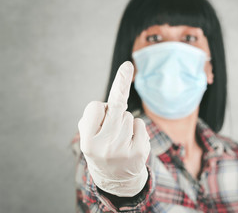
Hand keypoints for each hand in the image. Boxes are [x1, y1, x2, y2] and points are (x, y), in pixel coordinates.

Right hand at [78, 61, 149, 196]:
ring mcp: (124, 150)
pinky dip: (137, 129)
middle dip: (122, 83)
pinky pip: (140, 125)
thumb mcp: (88, 137)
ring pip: (129, 116)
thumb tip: (122, 85)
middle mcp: (104, 146)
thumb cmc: (100, 150)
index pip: (95, 107)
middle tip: (127, 65)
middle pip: (116, 106)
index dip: (99, 108)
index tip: (101, 106)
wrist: (116, 180)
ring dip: (125, 121)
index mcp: (87, 141)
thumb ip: (94, 116)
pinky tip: (131, 143)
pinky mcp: (140, 152)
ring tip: (120, 139)